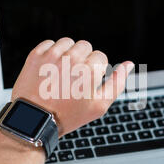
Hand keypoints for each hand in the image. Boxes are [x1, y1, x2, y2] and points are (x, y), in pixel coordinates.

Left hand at [11, 37, 133, 135]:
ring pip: (68, 43)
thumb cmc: (68, 116)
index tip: (86, 83)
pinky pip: (49, 44)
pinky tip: (50, 70)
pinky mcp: (36, 56)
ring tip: (62, 73)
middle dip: (83, 59)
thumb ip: (117, 83)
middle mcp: (71, 59)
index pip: (100, 56)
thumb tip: (128, 65)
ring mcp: (52, 56)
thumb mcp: (99, 106)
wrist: (35, 121)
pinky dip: (51, 53)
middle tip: (74, 79)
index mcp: (89, 70)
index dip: (96, 71)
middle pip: (85, 46)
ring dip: (68, 54)